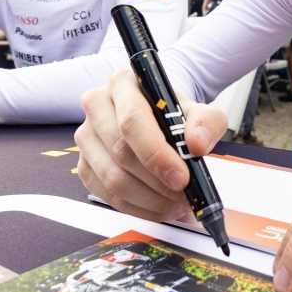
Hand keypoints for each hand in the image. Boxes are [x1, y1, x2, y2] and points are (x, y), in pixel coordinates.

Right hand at [74, 70, 228, 219]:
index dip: (156, 153)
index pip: (132, 120)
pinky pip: (107, 195)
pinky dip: (137, 208)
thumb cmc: (172, 114)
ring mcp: (86, 138)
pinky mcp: (84, 165)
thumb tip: (197, 143)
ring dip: (149, 199)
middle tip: (184, 195)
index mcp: (123, 84)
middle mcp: (97, 107)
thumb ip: (207, 122)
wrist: (156, 118)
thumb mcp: (198, 110)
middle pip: (121, 151)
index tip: (182, 177)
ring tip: (177, 203)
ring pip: (112, 178)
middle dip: (157, 181)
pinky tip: (160, 207)